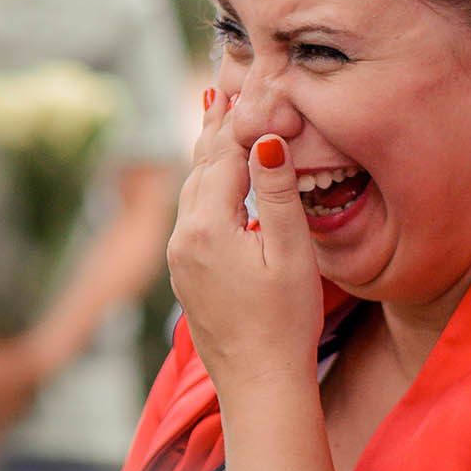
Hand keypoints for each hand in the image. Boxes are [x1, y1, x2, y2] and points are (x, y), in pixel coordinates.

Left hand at [165, 90, 322, 398]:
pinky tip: (214, 183)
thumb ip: (277, 191)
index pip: (223, 156)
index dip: (239, 119)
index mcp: (207, 227)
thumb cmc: (285, 323)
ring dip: (207, 156)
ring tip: (215, 122)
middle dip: (214, 128)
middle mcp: (182, 238)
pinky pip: (192, 216)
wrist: (259, 386)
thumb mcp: (290, 251)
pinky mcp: (185, 276)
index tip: (247, 84)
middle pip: (199, 168)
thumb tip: (267, 137)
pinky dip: (205, 187)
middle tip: (224, 88)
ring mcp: (179, 260)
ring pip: (192, 192)